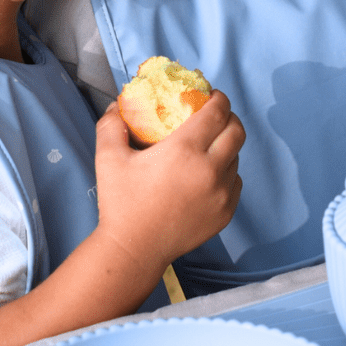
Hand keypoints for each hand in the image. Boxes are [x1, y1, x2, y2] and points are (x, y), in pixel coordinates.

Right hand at [94, 90, 244, 266]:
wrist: (134, 249)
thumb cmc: (121, 203)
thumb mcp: (108, 158)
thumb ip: (111, 125)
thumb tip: (116, 105)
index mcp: (185, 150)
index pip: (217, 112)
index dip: (218, 98)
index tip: (211, 95)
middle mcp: (210, 169)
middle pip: (237, 131)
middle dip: (229, 117)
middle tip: (215, 116)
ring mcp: (222, 193)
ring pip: (236, 158)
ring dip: (226, 146)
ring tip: (209, 147)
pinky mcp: (226, 212)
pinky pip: (235, 182)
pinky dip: (226, 173)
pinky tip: (208, 174)